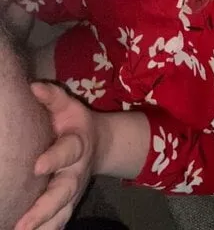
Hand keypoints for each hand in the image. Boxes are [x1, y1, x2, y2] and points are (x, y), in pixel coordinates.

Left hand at [15, 83, 98, 229]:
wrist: (100, 144)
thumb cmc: (75, 122)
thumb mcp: (68, 105)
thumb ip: (52, 97)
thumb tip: (33, 87)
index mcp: (77, 144)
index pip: (66, 152)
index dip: (53, 159)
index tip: (37, 166)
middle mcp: (75, 172)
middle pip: (62, 192)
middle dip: (44, 207)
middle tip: (24, 222)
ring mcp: (73, 192)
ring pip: (60, 213)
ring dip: (43, 225)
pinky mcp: (68, 205)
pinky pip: (58, 222)